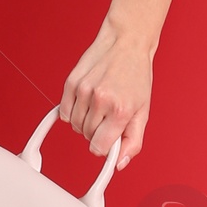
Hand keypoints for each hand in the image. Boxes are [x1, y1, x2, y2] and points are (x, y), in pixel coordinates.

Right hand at [61, 21, 152, 172]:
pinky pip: (63, 112)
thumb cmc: (136, 76)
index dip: (104, 146)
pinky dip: (72, 111)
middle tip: (109, 115)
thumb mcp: (143, 111)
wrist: (126, 43)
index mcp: (120, 110)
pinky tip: (87, 100)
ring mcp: (83, 90)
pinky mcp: (71, 83)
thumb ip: (133, 141)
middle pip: (86, 137)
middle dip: (97, 131)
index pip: (99, 148)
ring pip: (74, 126)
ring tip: (99, 106)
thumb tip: (119, 164)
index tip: (109, 139)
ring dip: (84, 122)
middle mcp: (100, 100)